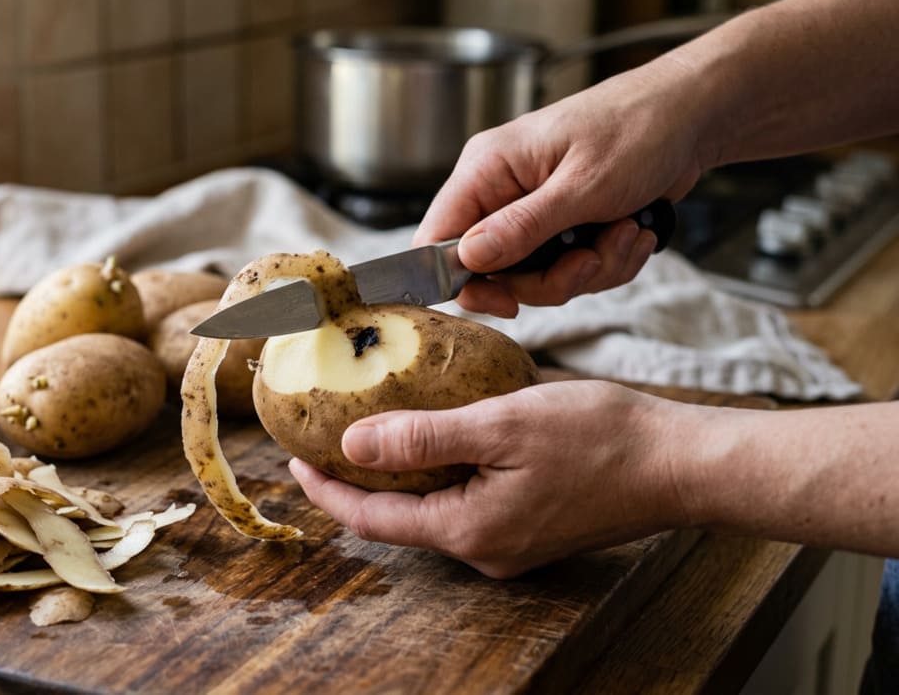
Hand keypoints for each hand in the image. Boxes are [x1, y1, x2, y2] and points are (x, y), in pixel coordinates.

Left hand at [287, 381, 696, 577]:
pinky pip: (467, 503)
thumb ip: (423, 435)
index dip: (328, 490)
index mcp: (469, 531)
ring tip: (373, 430)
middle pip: (398, 518)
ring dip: (400, 475)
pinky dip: (439, 474)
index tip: (294, 457)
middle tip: (327, 438)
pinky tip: (437, 436)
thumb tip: (353, 445)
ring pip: (433, 510)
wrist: (680, 463)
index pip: (373, 518)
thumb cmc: (601, 438)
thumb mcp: (500, 423)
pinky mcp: (531, 528)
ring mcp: (511, 545)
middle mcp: (485, 550)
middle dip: (358, 483)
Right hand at [413, 62, 709, 317]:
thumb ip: (522, 227)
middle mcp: (500, 191)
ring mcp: (531, 209)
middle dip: (551, 278)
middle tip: (590, 258)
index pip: (436, 239)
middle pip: (493, 272)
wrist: (692, 115)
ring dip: (589, 269)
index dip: (462, 281)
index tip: (509, 300)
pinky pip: (569, 269)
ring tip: (625, 233)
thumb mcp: (582, 186)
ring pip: (536, 276)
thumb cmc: (639, 129)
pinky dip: (607, 261)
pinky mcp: (561, 224)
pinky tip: (632, 232)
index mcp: (487, 169)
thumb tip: (467, 259)